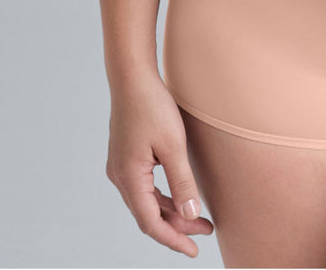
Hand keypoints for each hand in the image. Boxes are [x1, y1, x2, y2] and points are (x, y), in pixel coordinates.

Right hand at [106, 70, 214, 257]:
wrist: (132, 77)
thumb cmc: (153, 106)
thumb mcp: (173, 145)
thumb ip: (182, 182)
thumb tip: (191, 214)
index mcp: (129, 177)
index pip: (151, 223)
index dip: (173, 239)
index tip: (194, 250)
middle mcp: (120, 177)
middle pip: (148, 214)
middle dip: (177, 226)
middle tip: (205, 231)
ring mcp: (120, 167)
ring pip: (146, 201)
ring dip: (171, 211)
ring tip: (199, 216)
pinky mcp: (125, 158)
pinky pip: (144, 187)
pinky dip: (162, 196)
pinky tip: (181, 196)